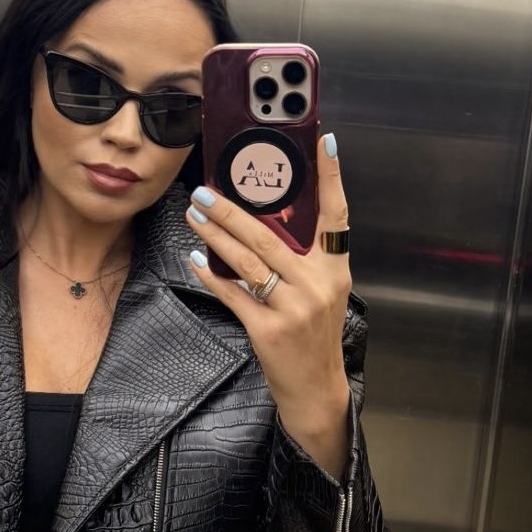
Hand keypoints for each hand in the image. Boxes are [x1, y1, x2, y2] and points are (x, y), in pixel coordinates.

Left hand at [185, 133, 351, 479]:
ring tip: (195, 215)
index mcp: (335, 270)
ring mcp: (293, 307)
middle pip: (270, 236)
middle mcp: (318, 284)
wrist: (314, 389)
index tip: (322, 142)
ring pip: (247, 260)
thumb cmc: (313, 337)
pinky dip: (213, 275)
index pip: (336, 214)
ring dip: (216, 234)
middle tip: (206, 190)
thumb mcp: (322, 294)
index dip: (331, 178)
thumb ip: (303, 261)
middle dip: (233, 209)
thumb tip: (264, 224)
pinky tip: (197, 259)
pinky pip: (234, 293)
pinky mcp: (268, 328)